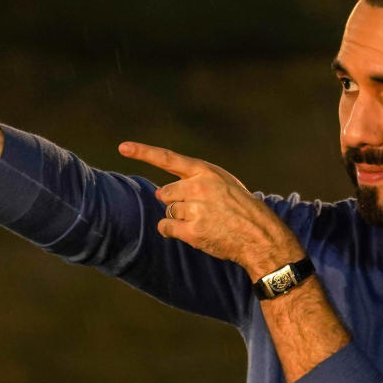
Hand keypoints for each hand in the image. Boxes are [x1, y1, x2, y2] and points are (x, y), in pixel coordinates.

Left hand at [119, 141, 304, 279]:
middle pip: (165, 193)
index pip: (168, 159)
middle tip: (200, 210)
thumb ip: (197, 181)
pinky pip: (166, 228)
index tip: (123, 147)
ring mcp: (195, 209)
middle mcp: (199, 187)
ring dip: (179, 219)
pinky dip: (172, 232)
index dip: (143, 152)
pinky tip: (193, 233)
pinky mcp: (193, 230)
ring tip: (204, 222)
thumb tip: (162, 192)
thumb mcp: (224, 183)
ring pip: (167, 212)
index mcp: (206, 171)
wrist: (260, 235)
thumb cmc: (242, 209)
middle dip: (176, 202)